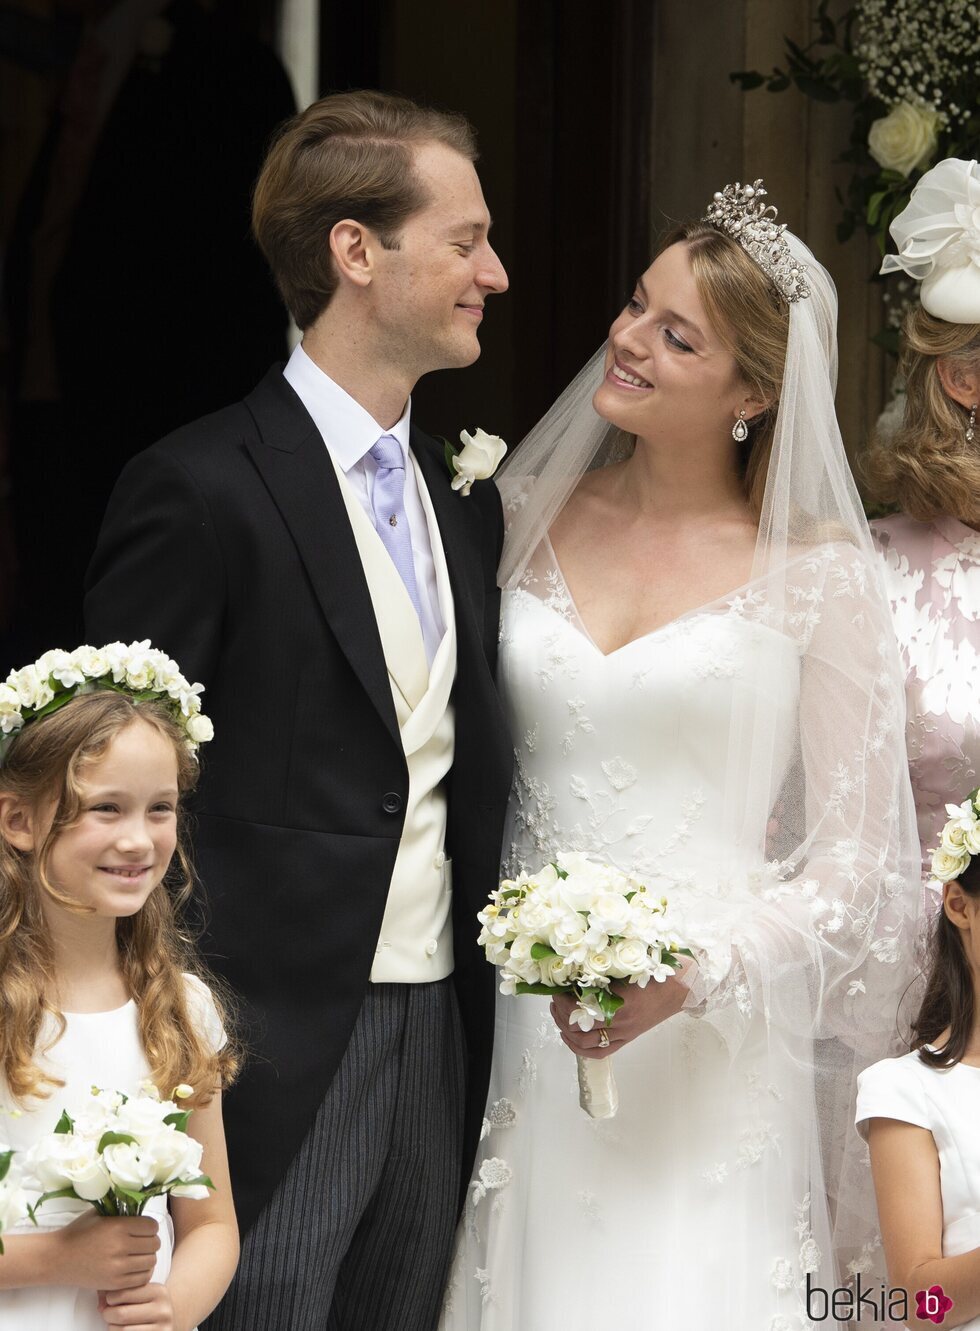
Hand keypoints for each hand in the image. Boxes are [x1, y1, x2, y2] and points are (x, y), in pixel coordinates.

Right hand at [50, 1211, 159, 1291]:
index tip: (142, 1228)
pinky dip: (142, 1272)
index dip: (149, 1226)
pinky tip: (133, 1267)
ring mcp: (117, 1267)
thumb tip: (142, 1206)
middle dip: (150, 1241)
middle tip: (140, 1241)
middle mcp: (120, 1247)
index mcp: (118, 1226)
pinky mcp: (114, 1283)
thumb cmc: (79, 1232)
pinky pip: (142, 1278)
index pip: (152, 1226)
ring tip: (137, 1254)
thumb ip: (122, 1210)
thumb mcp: (100, 1214)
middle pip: (154, 1244)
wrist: (58, 1258)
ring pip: (151, 1261)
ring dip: (147, 1257)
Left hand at [99, 1282, 175, 1327]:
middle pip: (121, 1314)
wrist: (168, 1321)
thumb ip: (123, 1291)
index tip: (111, 1300)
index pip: (123, 1293)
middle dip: (108, 1314)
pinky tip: (123, 1329)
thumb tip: (101, 1305)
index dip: (110, 1298)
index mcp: (159, 1292)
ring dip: (113, 1328)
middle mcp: (162, 1310)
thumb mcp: (143, 1293)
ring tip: (116, 1323)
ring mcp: (161, 1329)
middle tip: (108, 1313)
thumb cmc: (149, 1306)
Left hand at [551, 959, 696, 1058]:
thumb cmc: (660, 971)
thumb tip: (576, 970)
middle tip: (554, 999)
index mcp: (623, 1001)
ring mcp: (626, 1033)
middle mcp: (623, 1022)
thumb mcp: (631, 965)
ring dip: (566, 1030)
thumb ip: (606, 971)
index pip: (583, 1007)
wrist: (683, 986)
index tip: (558, 988)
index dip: (565, 999)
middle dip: (561, 1013)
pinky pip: (600, 1052)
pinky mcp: (629, 1038)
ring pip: (585, 1042)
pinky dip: (580, 1048)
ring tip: (558, 1014)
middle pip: (580, 1026)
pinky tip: (569, 1036)